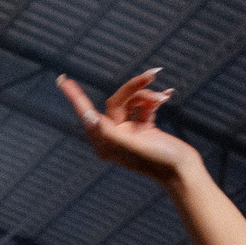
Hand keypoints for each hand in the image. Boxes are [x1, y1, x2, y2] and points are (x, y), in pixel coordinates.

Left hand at [57, 68, 197, 186]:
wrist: (183, 170)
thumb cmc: (158, 160)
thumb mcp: (132, 145)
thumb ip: (110, 131)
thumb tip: (89, 118)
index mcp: (105, 142)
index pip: (87, 113)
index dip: (75, 96)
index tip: (62, 79)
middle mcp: (114, 136)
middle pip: (117, 101)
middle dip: (134, 88)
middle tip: (152, 74)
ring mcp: (129, 132)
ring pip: (132, 101)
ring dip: (148, 96)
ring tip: (163, 98)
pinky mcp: (144, 128)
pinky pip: (144, 106)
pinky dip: (154, 101)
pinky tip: (167, 95)